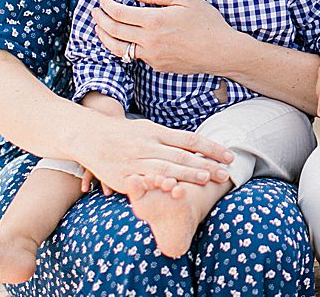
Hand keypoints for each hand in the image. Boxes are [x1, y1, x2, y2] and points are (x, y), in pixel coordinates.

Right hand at [77, 111, 233, 194]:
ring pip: (166, 168)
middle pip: (182, 155)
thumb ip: (169, 139)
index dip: (211, 148)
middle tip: (225, 173)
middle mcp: (149, 145)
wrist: (90, 136)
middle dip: (205, 164)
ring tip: (207, 179)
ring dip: (187, 175)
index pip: (190, 139)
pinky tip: (173, 190)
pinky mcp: (124, 175)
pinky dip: (160, 186)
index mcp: (157, 132)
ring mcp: (136, 160)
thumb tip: (196, 147)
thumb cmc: (124, 133)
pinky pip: (145, 182)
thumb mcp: (147, 129)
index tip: (229, 155)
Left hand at [95, 0, 242, 74]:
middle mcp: (148, 41)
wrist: (221, 51)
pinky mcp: (157, 66)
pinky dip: (123, 46)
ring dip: (104, 37)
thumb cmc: (207, 22)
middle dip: (100, 19)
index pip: (119, 13)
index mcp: (154, 21)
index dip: (107, 5)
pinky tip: (123, 39)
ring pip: (118, 48)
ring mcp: (151, 56)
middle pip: (113, 31)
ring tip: (100, 28)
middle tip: (95, 11)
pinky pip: (134, 56)